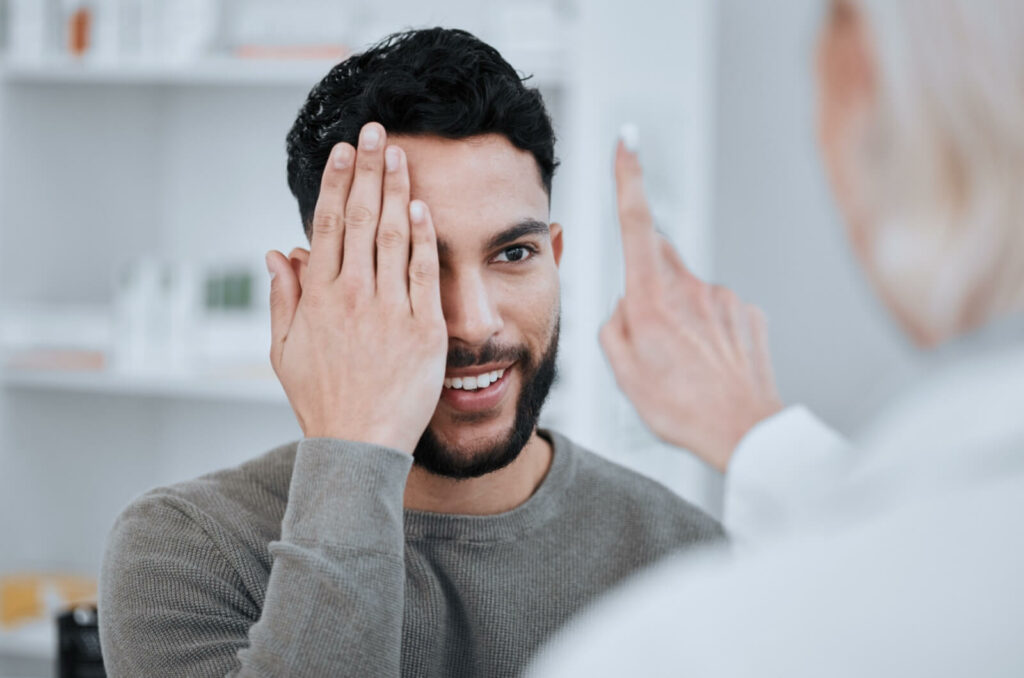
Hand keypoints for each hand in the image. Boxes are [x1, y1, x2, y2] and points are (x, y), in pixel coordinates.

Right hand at [265, 123, 446, 453]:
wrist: (358, 445)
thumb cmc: (321, 400)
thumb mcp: (284, 351)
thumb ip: (284, 297)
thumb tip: (280, 251)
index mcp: (319, 297)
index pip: (329, 224)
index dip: (338, 183)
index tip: (345, 151)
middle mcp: (354, 295)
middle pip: (363, 218)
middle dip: (369, 169)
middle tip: (376, 131)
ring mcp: (391, 310)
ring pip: (395, 236)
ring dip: (397, 189)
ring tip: (400, 154)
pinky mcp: (424, 329)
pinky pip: (425, 273)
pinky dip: (425, 237)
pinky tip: (423, 206)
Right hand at [599, 141, 782, 471]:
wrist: (744, 433)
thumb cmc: (679, 407)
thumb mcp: (622, 372)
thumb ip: (613, 326)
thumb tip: (625, 305)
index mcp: (652, 298)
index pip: (636, 223)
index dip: (628, 179)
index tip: (626, 142)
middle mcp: (690, 287)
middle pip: (659, 257)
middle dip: (646, 277)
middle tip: (648, 327)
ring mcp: (723, 298)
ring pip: (687, 289)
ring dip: (678, 313)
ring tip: (684, 363)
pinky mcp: (747, 313)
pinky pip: (715, 309)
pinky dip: (706, 328)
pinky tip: (708, 363)